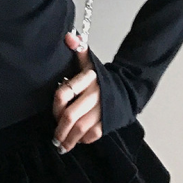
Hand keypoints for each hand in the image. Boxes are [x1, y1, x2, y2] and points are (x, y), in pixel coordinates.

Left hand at [51, 31, 102, 151]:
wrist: (128, 88)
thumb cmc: (102, 78)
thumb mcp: (90, 62)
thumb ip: (78, 50)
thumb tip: (69, 36)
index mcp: (87, 80)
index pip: (64, 93)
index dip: (56, 105)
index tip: (54, 112)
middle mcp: (94, 96)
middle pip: (71, 116)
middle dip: (60, 129)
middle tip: (54, 138)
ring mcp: (101, 110)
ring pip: (81, 128)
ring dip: (69, 139)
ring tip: (61, 145)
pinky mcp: (108, 122)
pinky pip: (93, 134)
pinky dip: (83, 140)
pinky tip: (76, 142)